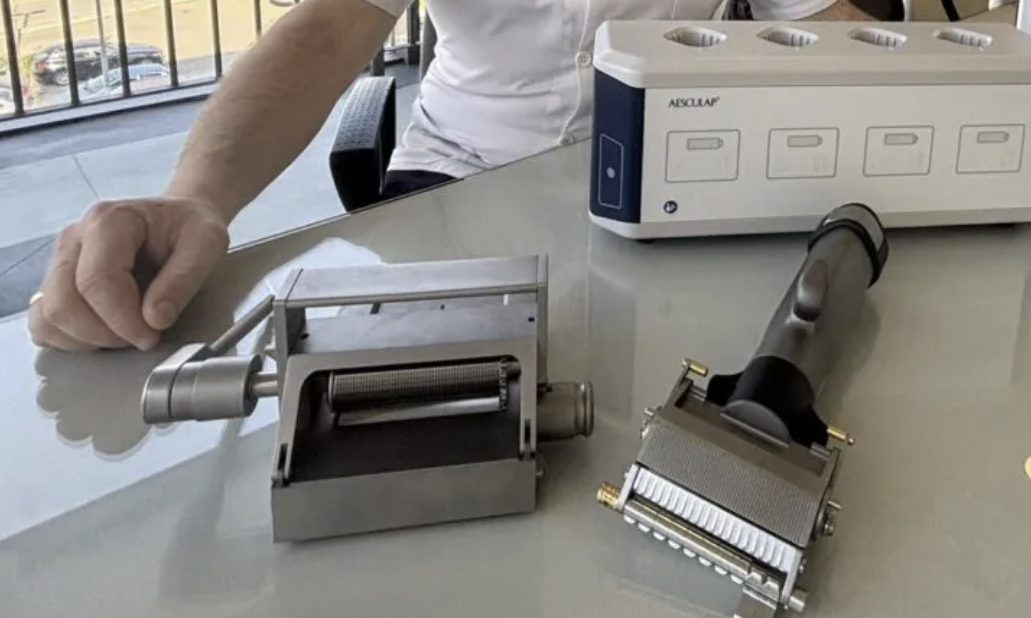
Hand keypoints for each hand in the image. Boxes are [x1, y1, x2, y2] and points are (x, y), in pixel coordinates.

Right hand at [28, 196, 229, 351]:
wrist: (179, 219)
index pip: (96, 282)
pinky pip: (44, 322)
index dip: (123, 320)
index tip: (152, 335)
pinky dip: (70, 339)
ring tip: (126, 333)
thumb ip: (183, 280)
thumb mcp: (207, 243)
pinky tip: (105, 334)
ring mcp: (61, 260)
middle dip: (105, 333)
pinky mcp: (58, 282)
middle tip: (143, 336)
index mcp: (109, 221)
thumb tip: (154, 319)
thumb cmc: (190, 227)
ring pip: (48, 316)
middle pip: (63, 303)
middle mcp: (76, 238)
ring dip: (87, 339)